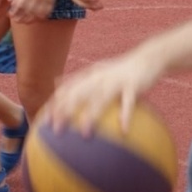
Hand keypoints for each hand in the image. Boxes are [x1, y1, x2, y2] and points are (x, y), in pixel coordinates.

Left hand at [8, 0, 56, 23]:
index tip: (9, 15)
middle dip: (20, 18)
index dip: (13, 12)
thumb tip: (10, 2)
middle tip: (15, 20)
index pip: (18, 6)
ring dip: (30, 20)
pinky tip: (35, 18)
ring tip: (25, 21)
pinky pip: (45, 13)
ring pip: (36, 15)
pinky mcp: (51, 0)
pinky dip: (40, 17)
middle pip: (27, 12)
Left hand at [42, 52, 162, 133]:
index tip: (43, 122)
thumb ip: (79, 80)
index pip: (66, 89)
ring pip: (101, 98)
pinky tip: (124, 131)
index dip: (53, 104)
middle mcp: (99, 77)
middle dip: (65, 111)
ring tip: (85, 134)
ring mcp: (115, 80)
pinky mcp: (133, 85)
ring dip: (92, 115)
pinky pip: (129, 103)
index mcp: (90, 76)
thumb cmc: (122, 70)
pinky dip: (126, 116)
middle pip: (78, 94)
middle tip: (56, 131)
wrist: (148, 57)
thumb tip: (57, 85)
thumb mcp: (98, 72)